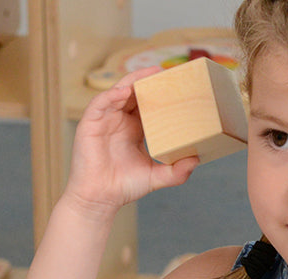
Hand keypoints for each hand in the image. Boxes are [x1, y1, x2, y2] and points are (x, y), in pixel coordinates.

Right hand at [64, 68, 198, 217]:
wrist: (100, 199)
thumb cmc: (124, 187)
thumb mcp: (156, 177)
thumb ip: (177, 171)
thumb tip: (198, 160)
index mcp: (134, 128)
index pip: (146, 102)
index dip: (159, 91)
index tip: (176, 82)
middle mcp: (119, 120)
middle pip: (133, 91)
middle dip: (147, 79)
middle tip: (166, 70)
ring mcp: (104, 120)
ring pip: (118, 92)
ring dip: (132, 80)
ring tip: (149, 73)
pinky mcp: (90, 124)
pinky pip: (100, 103)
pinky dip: (112, 95)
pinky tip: (125, 91)